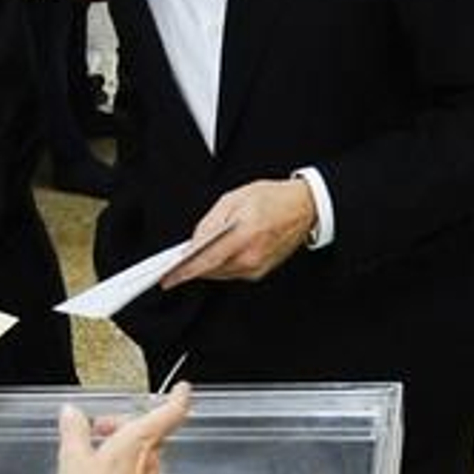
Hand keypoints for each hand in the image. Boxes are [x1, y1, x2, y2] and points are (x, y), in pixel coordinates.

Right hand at [58, 382, 191, 473]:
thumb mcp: (73, 456)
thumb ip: (73, 428)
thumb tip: (72, 413)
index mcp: (139, 441)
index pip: (171, 413)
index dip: (179, 398)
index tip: (182, 389)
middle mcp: (151, 459)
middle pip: (146, 431)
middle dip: (122, 424)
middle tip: (97, 429)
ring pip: (142, 452)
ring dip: (122, 446)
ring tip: (94, 455)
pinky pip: (139, 472)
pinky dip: (124, 466)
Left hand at [161, 178, 316, 288]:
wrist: (303, 208)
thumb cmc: (272, 199)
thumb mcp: (233, 199)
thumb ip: (210, 223)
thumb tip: (194, 242)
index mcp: (245, 235)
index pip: (209, 260)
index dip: (187, 269)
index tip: (170, 274)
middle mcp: (252, 256)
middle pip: (212, 270)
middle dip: (192, 268)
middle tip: (174, 266)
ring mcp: (258, 267)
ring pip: (221, 274)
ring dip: (205, 267)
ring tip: (188, 261)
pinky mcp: (261, 271)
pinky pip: (232, 273)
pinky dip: (220, 266)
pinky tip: (211, 258)